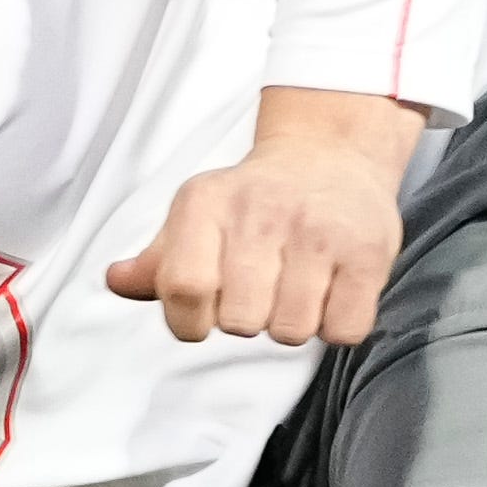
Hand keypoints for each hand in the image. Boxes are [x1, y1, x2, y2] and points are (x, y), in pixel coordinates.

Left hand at [105, 87, 424, 345]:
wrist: (331, 155)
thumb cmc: (255, 201)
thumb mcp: (197, 217)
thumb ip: (158, 261)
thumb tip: (116, 281)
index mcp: (207, 203)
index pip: (182, 289)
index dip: (190, 320)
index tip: (205, 312)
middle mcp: (262, 211)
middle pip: (239, 321)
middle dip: (248, 319)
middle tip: (262, 288)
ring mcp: (319, 231)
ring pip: (291, 332)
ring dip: (293, 323)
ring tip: (299, 286)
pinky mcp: (369, 251)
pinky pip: (343, 330)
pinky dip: (337, 325)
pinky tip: (332, 291)